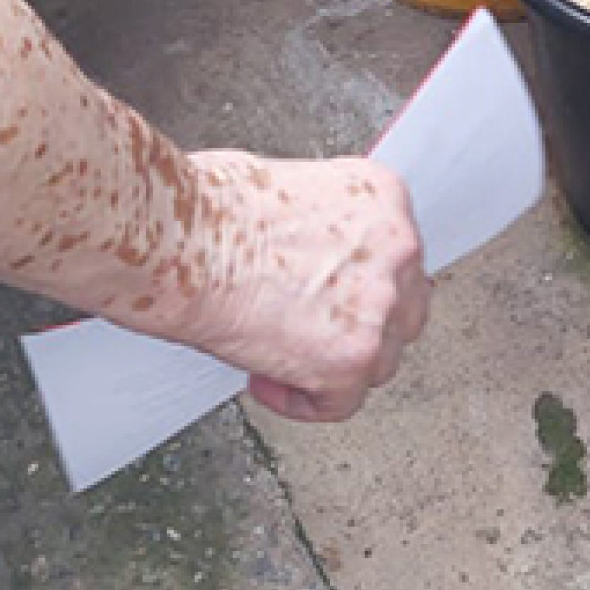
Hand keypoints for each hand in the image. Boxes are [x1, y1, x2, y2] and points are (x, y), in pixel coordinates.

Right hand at [189, 153, 429, 421]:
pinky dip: (302, 401)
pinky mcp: (352, 357)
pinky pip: (340, 403)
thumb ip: (330, 224)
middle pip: (402, 310)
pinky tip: (268, 379)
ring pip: (378, 361)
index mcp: (382, 196)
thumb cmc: (216, 208)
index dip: (360, 286)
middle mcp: (395, 246)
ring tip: (282, 355)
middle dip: (359, 328)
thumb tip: (321, 255)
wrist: (187, 241)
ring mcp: (379, 303)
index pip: (398, 257)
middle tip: (313, 333)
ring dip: (332, 367)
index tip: (331, 298)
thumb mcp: (294, 186)